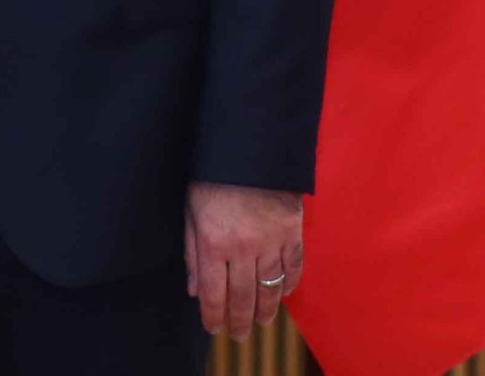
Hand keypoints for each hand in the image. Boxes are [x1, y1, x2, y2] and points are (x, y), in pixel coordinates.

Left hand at [185, 181, 303, 340]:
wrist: (250, 149)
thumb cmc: (213, 177)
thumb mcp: (191, 210)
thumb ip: (192, 251)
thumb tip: (194, 289)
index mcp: (213, 242)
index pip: (214, 292)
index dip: (213, 316)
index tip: (213, 329)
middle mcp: (243, 248)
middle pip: (243, 296)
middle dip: (240, 321)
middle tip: (239, 336)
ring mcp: (271, 242)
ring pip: (270, 288)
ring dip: (266, 310)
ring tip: (261, 323)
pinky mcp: (293, 233)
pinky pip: (294, 268)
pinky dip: (289, 284)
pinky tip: (283, 295)